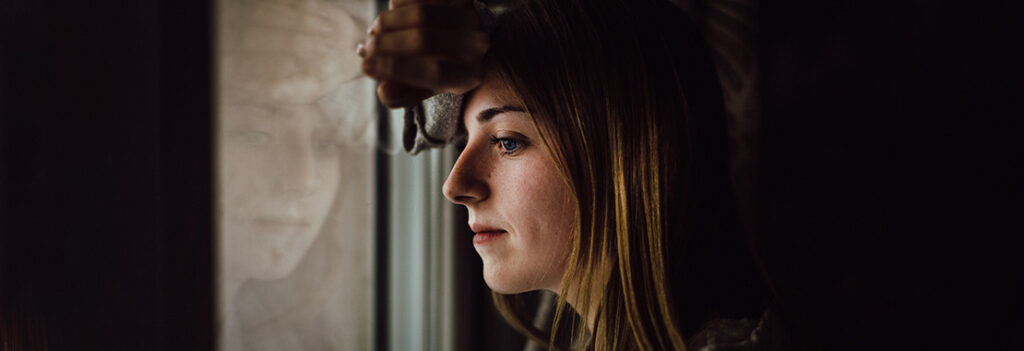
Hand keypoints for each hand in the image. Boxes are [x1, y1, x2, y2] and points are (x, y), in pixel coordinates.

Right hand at [359, 0, 487, 107]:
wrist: (459, 38)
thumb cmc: (435, 69)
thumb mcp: (420, 88)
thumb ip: (402, 95)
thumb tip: (383, 91)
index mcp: (469, 75)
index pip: (434, 72)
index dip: (396, 69)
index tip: (365, 67)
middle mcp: (476, 44)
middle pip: (424, 40)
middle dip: (385, 44)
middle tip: (364, 49)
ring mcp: (469, 15)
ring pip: (420, 13)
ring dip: (387, 22)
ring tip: (372, 32)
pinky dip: (397, 5)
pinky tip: (389, 17)